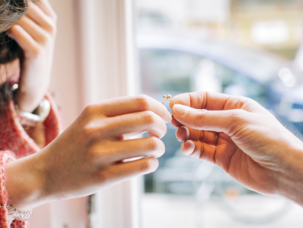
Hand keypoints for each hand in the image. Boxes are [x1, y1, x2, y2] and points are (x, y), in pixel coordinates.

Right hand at [5, 95, 170, 209]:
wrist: (45, 172)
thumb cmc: (75, 144)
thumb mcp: (90, 121)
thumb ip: (118, 114)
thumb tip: (154, 111)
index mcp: (95, 111)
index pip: (140, 101)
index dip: (160, 108)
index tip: (164, 116)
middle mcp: (97, 129)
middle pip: (149, 119)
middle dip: (162, 126)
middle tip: (160, 133)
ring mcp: (100, 154)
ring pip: (150, 145)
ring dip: (159, 147)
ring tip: (154, 149)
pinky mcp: (104, 177)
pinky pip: (143, 166)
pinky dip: (152, 163)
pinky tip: (146, 163)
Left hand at [7, 0, 56, 111]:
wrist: (36, 77)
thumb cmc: (30, 48)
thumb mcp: (33, 27)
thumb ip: (28, 11)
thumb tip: (12, 3)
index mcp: (51, 18)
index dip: (19, 2)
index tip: (9, 7)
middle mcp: (50, 27)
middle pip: (24, 4)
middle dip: (9, 8)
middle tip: (3, 16)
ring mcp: (45, 39)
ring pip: (18, 17)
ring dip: (5, 18)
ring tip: (3, 24)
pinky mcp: (36, 51)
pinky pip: (16, 31)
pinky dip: (7, 29)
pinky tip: (6, 33)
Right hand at [171, 91, 302, 224]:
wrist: (285, 170)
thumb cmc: (268, 138)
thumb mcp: (235, 121)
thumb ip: (204, 118)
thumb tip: (178, 110)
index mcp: (234, 106)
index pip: (204, 99)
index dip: (187, 101)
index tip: (172, 106)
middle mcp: (228, 122)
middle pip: (198, 117)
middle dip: (185, 119)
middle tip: (174, 124)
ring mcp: (224, 140)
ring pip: (197, 134)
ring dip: (187, 134)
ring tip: (182, 136)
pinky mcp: (221, 158)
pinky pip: (201, 151)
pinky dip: (192, 149)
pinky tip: (188, 148)